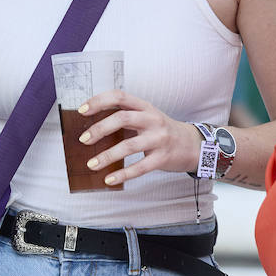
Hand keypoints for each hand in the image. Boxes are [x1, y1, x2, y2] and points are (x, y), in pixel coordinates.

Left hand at [76, 90, 200, 185]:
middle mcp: (152, 119)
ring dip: (107, 156)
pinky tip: (109, 179)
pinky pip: (140, 167)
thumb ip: (125, 117)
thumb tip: (93, 128)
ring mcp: (159, 138)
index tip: (82, 109)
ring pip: (129, 145)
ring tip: (91, 164)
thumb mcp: (147, 117)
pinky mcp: (163, 158)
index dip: (99, 101)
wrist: (193, 145)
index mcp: (145, 106)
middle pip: (122, 118)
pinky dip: (122, 174)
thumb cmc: (162, 131)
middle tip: (84, 139)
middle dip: (100, 128)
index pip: (119, 96)